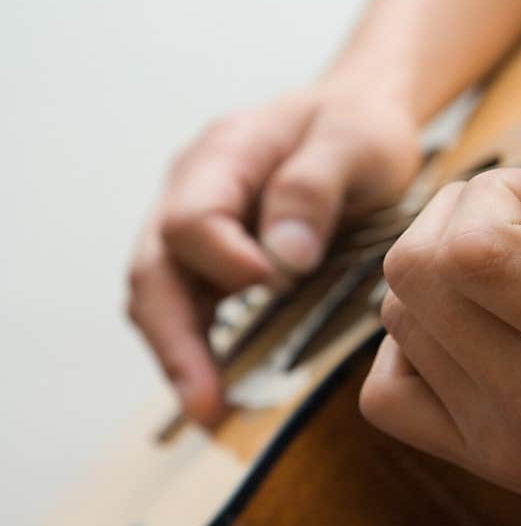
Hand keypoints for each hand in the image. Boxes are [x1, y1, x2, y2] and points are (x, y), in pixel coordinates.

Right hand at [128, 84, 420, 422]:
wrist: (361, 114)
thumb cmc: (361, 125)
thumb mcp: (355, 142)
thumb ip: (314, 189)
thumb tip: (282, 261)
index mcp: (226, 153)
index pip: (192, 219)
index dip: (225, 260)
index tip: (275, 283)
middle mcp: (195, 188)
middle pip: (155, 268)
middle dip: (176, 339)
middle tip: (206, 402)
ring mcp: (200, 221)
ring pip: (161, 293)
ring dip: (179, 353)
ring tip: (207, 410)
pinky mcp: (216, 253)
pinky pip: (190, 302)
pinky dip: (197, 344)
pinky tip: (218, 383)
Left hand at [360, 44, 520, 525]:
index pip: (476, 252)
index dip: (488, 196)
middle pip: (416, 276)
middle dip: (449, 216)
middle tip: (502, 212)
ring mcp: (502, 438)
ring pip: (397, 326)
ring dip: (428, 273)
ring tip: (486, 264)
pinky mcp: (489, 464)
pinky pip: (389, 397)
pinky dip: (404, 349)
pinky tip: (456, 331)